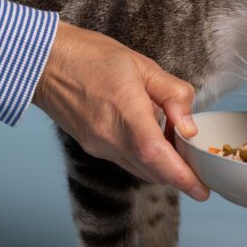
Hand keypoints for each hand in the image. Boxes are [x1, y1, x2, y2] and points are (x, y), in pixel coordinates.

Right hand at [32, 21, 208, 200]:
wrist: (44, 61)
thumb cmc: (89, 56)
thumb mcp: (141, 65)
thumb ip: (172, 95)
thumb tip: (189, 125)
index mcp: (125, 114)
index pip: (157, 156)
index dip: (182, 177)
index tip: (202, 190)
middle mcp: (109, 139)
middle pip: (152, 170)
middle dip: (178, 175)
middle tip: (199, 167)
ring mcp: (97, 146)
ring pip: (138, 169)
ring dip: (160, 167)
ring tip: (177, 149)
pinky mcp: (90, 146)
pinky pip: (124, 160)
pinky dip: (143, 158)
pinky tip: (151, 139)